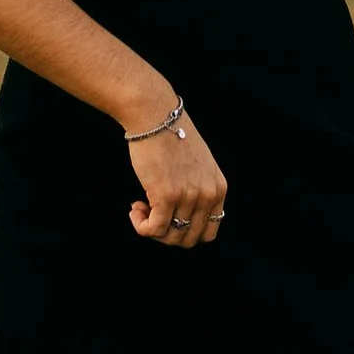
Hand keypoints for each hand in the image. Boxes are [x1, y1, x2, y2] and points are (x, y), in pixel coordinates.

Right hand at [128, 111, 227, 247]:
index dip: (184, 231)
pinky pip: (152, 229)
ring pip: (169, 237)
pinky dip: (140, 226)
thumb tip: (179, 220)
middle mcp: (208, 195)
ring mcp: (189, 196)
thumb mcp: (196, 165)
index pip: (208, 233)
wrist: (155, 114)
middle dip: (167, 234)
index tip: (168, 217)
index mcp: (219, 189)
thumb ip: (196, 189)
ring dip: (151, 229)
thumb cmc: (169, 136)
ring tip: (140, 207)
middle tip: (151, 214)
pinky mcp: (167, 195)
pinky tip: (134, 208)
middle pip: (188, 239)